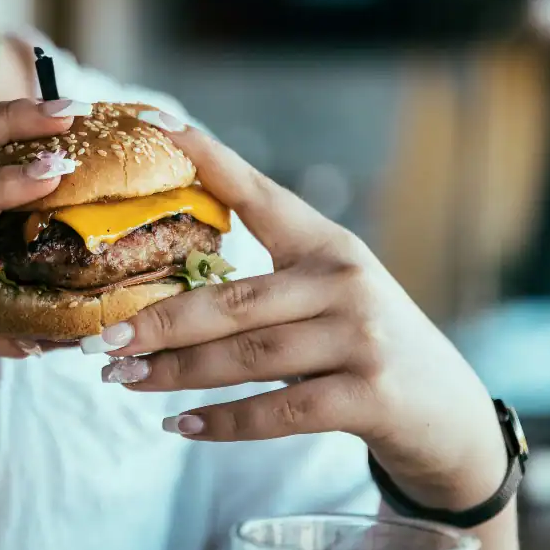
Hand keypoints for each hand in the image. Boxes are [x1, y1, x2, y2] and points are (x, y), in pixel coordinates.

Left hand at [94, 112, 506, 510]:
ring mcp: (361, 338)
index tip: (156, 123)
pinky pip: (278, 412)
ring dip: (176, 372)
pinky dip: (222, 422)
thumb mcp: (329, 295)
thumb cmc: (367, 345)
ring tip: (123, 379)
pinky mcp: (370, 396)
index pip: (260, 193)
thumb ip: (266, 288)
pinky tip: (178, 425)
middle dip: (158, 321)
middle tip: (101, 338)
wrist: (449, 414)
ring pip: (247, 356)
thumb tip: (163, 299)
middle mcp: (346, 280)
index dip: (208, 158)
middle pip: (233, 299)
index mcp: (328, 244)